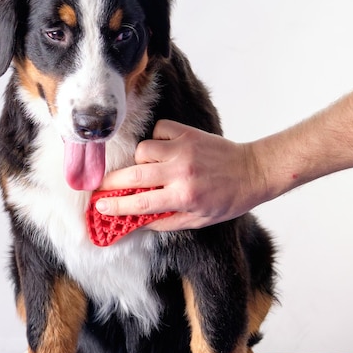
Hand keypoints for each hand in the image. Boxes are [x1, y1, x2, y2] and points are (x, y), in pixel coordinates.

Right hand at [97, 120, 263, 230]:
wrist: (253, 171)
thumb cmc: (226, 200)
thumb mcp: (198, 220)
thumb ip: (165, 221)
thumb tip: (137, 221)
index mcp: (183, 197)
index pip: (140, 203)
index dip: (115, 206)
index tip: (99, 207)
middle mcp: (181, 172)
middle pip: (133, 175)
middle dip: (111, 183)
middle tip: (99, 187)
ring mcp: (183, 150)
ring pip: (142, 150)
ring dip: (138, 160)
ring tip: (145, 168)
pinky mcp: (188, 133)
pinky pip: (158, 131)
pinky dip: (155, 139)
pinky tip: (162, 149)